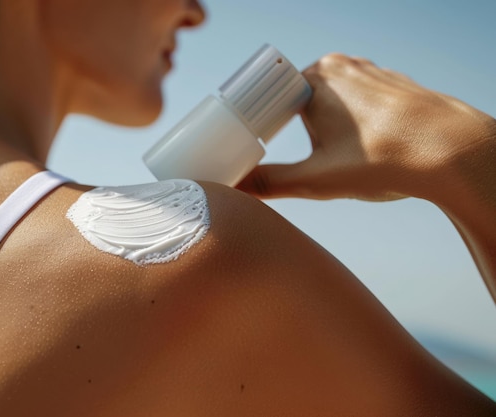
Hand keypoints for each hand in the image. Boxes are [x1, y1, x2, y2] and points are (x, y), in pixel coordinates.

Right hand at [237, 53, 495, 202]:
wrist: (452, 151)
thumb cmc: (385, 158)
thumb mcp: (317, 179)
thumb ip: (272, 183)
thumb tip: (239, 188)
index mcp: (314, 80)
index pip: (271, 99)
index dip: (265, 127)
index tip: (266, 149)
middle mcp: (341, 68)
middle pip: (300, 100)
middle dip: (298, 129)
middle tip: (311, 157)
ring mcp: (369, 72)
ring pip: (331, 100)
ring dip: (327, 126)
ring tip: (341, 153)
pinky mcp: (391, 84)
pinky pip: (358, 100)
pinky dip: (353, 120)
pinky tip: (364, 144)